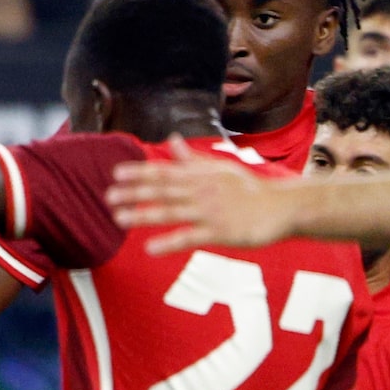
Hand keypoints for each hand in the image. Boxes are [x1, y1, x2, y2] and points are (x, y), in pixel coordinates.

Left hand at [106, 139, 298, 251]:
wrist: (282, 207)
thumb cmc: (250, 189)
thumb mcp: (221, 169)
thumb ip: (192, 159)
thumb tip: (172, 141)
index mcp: (201, 175)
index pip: (165, 171)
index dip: (140, 172)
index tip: (116, 173)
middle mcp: (202, 190)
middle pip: (162, 190)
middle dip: (134, 192)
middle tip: (107, 196)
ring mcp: (210, 211)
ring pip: (171, 211)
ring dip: (143, 214)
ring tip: (118, 219)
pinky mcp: (220, 232)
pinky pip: (190, 237)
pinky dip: (169, 242)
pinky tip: (149, 248)